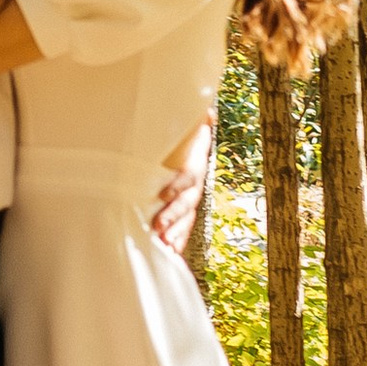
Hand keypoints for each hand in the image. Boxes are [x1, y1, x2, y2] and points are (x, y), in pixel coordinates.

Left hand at [151, 116, 213, 256]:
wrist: (182, 147)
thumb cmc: (177, 138)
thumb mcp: (181, 128)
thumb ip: (192, 122)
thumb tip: (208, 111)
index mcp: (193, 162)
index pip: (189, 174)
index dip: (177, 184)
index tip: (162, 194)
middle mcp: (195, 185)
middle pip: (187, 202)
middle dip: (174, 215)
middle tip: (158, 226)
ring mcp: (190, 202)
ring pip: (187, 220)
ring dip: (176, 233)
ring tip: (164, 246)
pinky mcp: (183, 215)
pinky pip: (183, 231)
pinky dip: (177, 243)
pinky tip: (170, 254)